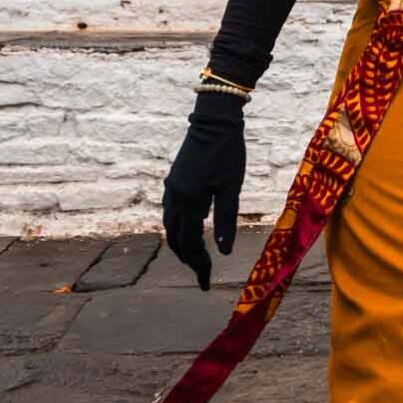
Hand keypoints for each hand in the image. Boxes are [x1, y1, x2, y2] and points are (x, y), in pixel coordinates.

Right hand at [162, 89, 245, 288]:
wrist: (213, 119)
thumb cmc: (227, 152)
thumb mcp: (231, 188)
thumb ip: (226, 221)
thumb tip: (224, 253)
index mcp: (188, 202)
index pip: (190, 244)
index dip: (199, 265)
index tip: (207, 283)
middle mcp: (174, 197)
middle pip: (175, 239)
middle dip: (188, 259)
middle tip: (203, 275)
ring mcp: (171, 188)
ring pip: (170, 226)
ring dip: (181, 245)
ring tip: (196, 258)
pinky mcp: (175, 180)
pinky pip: (171, 212)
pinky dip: (178, 228)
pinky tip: (191, 229)